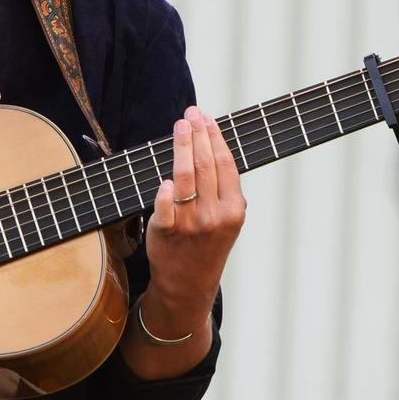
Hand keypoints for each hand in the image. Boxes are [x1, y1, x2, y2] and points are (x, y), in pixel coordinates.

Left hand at [143, 107, 246, 315]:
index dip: (214, 137)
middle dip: (198, 134)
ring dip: (182, 147)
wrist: (187, 285)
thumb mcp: (226, 220)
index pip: (225, 164)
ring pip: (185, 177)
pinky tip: (165, 178)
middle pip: (206, 165)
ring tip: (179, 127)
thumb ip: (222, 188)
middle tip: (190, 113)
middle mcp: (214, 216)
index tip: (205, 117)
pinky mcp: (166, 233)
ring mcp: (190, 225)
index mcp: (234, 210)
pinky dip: (165, 192)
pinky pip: (165, 207)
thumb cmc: (206, 245)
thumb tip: (210, 143)